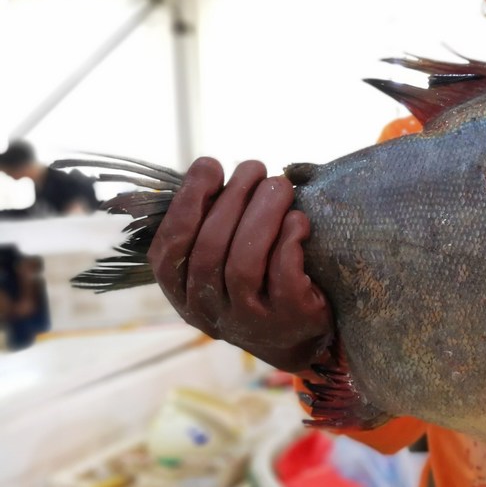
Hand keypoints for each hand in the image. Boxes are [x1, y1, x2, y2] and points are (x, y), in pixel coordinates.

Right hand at [149, 157, 333, 372]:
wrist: (300, 334)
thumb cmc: (258, 282)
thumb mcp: (221, 262)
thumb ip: (209, 224)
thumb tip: (207, 167)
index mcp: (182, 292)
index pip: (169, 249)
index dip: (186, 203)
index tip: (209, 166)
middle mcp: (208, 310)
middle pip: (209, 249)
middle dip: (232, 199)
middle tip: (254, 167)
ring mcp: (247, 319)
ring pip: (243, 262)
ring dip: (262, 214)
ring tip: (279, 185)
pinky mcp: (287, 319)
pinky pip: (282, 275)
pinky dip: (289, 240)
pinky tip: (298, 220)